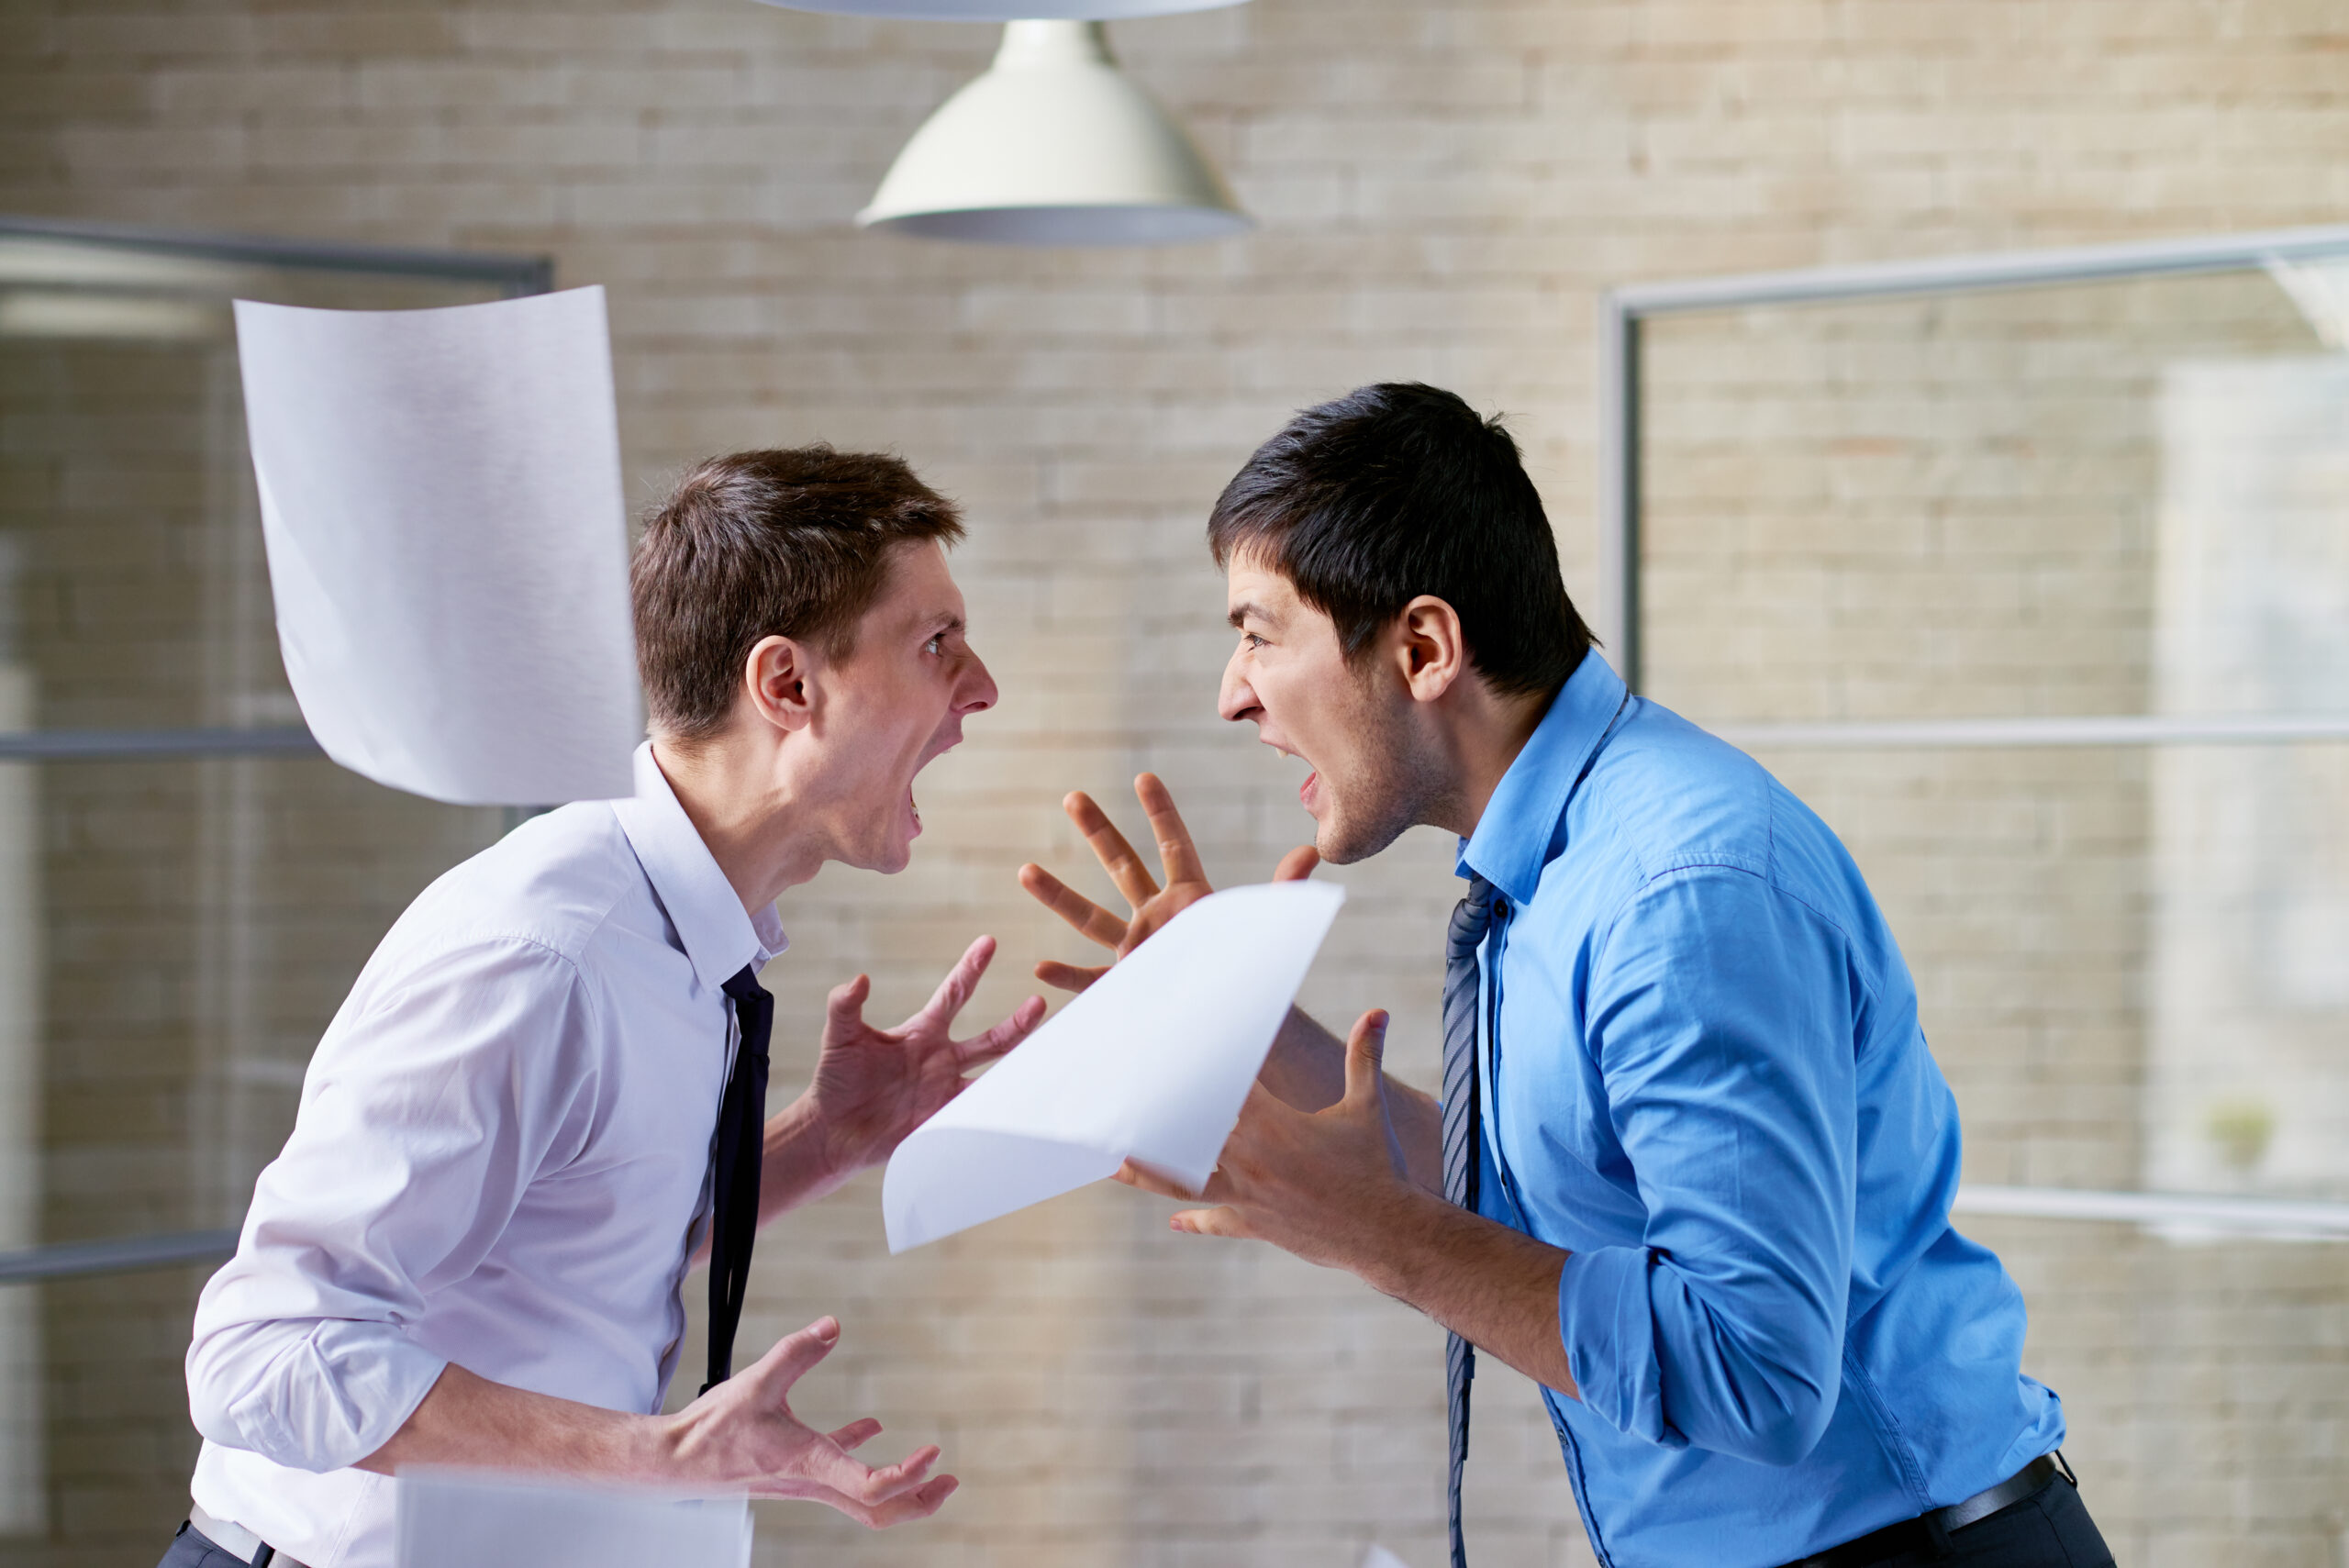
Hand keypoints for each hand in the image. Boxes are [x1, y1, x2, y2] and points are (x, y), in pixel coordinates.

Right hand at [665, 1317, 955, 1525]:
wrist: (672, 1460)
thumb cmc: (710, 1430)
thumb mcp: (757, 1382)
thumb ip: (797, 1351)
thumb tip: (832, 1326)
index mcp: (809, 1464)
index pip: (872, 1488)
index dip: (909, 1475)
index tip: (933, 1453)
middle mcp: (812, 1481)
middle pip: (877, 1512)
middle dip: (919, 1501)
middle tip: (951, 1482)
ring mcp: (803, 1480)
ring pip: (861, 1499)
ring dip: (898, 1487)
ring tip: (928, 1469)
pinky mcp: (791, 1469)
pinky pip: (836, 1469)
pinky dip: (860, 1454)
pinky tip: (871, 1429)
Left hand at [806, 937, 1044, 1175]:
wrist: (833, 1132)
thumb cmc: (835, 1080)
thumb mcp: (840, 1038)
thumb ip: (846, 1006)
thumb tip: (860, 978)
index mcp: (922, 1032)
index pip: (955, 993)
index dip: (971, 968)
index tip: (989, 941)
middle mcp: (941, 1059)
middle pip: (990, 1039)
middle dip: (1018, 1023)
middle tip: (1040, 1003)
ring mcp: (945, 1090)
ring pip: (994, 1076)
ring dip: (1018, 1068)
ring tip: (1048, 1059)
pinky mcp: (944, 1121)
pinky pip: (979, 1114)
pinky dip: (1000, 1111)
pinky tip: (1023, 1108)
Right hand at [1018, 772, 1318, 992]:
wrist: (1241, 1025)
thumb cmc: (1253, 973)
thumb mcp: (1265, 926)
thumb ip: (1283, 888)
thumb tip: (1313, 851)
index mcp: (1192, 899)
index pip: (1174, 846)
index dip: (1162, 812)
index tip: (1144, 776)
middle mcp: (1158, 918)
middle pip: (1122, 865)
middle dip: (1098, 831)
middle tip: (1073, 797)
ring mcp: (1138, 950)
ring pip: (1090, 918)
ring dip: (1059, 895)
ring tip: (1025, 869)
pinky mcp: (1127, 987)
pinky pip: (1090, 980)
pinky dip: (1067, 976)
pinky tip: (1040, 968)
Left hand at [1117, 1010, 1419, 1272]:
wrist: (1386, 1235)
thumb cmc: (1377, 1167)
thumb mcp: (1368, 1108)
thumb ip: (1364, 1057)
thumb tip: (1379, 1011)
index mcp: (1271, 1124)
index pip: (1218, 1086)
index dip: (1188, 1066)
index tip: (1158, 1047)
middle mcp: (1247, 1158)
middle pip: (1183, 1133)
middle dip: (1151, 1116)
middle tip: (1114, 1101)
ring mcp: (1245, 1195)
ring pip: (1180, 1182)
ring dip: (1144, 1174)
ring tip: (1111, 1164)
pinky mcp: (1253, 1225)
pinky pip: (1217, 1223)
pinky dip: (1196, 1222)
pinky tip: (1174, 1224)